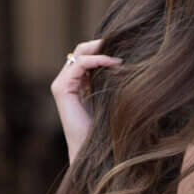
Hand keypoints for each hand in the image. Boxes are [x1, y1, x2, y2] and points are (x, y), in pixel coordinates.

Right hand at [50, 38, 122, 162]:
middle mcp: (68, 80)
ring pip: (80, 53)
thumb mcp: (114, 97)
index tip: (128, 47)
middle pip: (83, 49)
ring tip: (121, 55)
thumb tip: (133, 60)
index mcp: (80, 81)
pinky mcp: (61, 88)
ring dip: (101, 49)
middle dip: (103, 44)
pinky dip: (96, 60)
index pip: (89, 54)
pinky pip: (79, 64)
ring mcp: (62, 83)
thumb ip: (115, 79)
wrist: (97, 151)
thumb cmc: (109, 128)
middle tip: (124, 42)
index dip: (106, 47)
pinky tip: (114, 63)